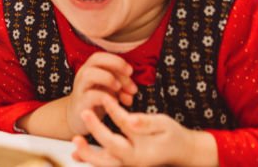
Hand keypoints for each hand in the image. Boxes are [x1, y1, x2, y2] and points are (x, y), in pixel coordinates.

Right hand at [63, 53, 137, 135]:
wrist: (78, 118)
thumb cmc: (95, 102)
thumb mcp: (109, 90)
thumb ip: (121, 87)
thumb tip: (133, 90)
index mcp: (90, 69)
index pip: (102, 56)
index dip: (117, 61)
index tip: (130, 72)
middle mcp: (83, 75)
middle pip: (96, 59)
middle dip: (116, 66)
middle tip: (129, 82)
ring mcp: (80, 88)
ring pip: (90, 74)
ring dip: (108, 79)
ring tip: (119, 89)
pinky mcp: (80, 103)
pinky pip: (91, 95)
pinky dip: (105, 97)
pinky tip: (115, 103)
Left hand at [71, 96, 217, 166]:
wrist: (182, 151)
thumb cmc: (173, 136)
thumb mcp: (163, 124)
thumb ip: (145, 122)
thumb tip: (129, 120)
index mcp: (141, 154)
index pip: (120, 134)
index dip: (111, 113)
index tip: (102, 97)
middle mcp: (132, 163)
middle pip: (106, 160)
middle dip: (89, 150)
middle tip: (76, 137)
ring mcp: (127, 165)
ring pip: (104, 164)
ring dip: (87, 155)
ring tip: (74, 142)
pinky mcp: (124, 162)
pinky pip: (105, 163)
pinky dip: (91, 158)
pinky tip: (76, 154)